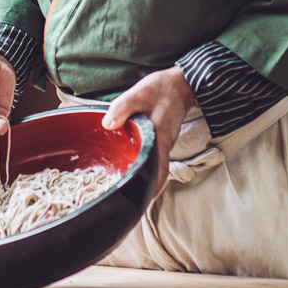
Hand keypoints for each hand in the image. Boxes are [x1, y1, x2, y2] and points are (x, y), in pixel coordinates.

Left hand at [101, 66, 196, 191]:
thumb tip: (107, 125)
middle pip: (155, 173)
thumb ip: (122, 108)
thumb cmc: (161, 88)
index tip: (139, 204)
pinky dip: (142, 163)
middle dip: (142, 188)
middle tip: (124, 200)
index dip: (150, 190)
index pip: (158, 171)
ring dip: (142, 176)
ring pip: (153, 165)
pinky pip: (152, 156)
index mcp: (159, 138)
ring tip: (123, 186)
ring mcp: (163, 143)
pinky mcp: (160, 139)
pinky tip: (129, 163)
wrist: (180, 83)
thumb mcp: (139, 93)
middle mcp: (164, 145)